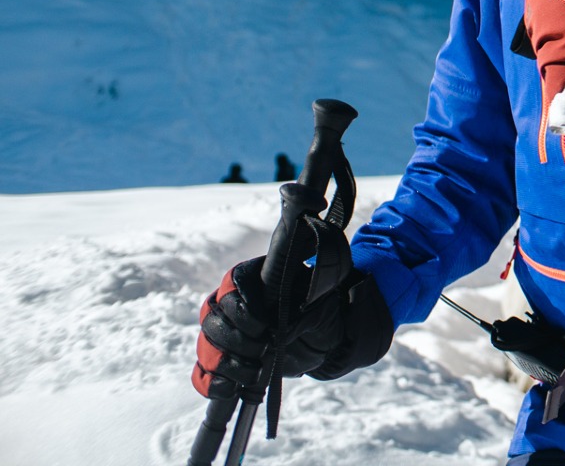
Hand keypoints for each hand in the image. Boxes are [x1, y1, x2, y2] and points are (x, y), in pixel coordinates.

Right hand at [192, 257, 392, 398]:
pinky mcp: (224, 363)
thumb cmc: (321, 306)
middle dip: (236, 339)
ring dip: (228, 363)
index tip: (263, 324)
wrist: (327, 339)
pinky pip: (202, 374)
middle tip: (265, 347)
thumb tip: (312, 212)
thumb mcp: (320, 284)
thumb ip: (308, 259)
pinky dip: (212, 383)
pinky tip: (230, 387)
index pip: (228, 288)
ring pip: (205, 347)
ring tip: (256, 370)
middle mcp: (229, 304)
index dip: (241, 309)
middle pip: (210, 321)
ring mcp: (223, 334)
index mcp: (248, 279)